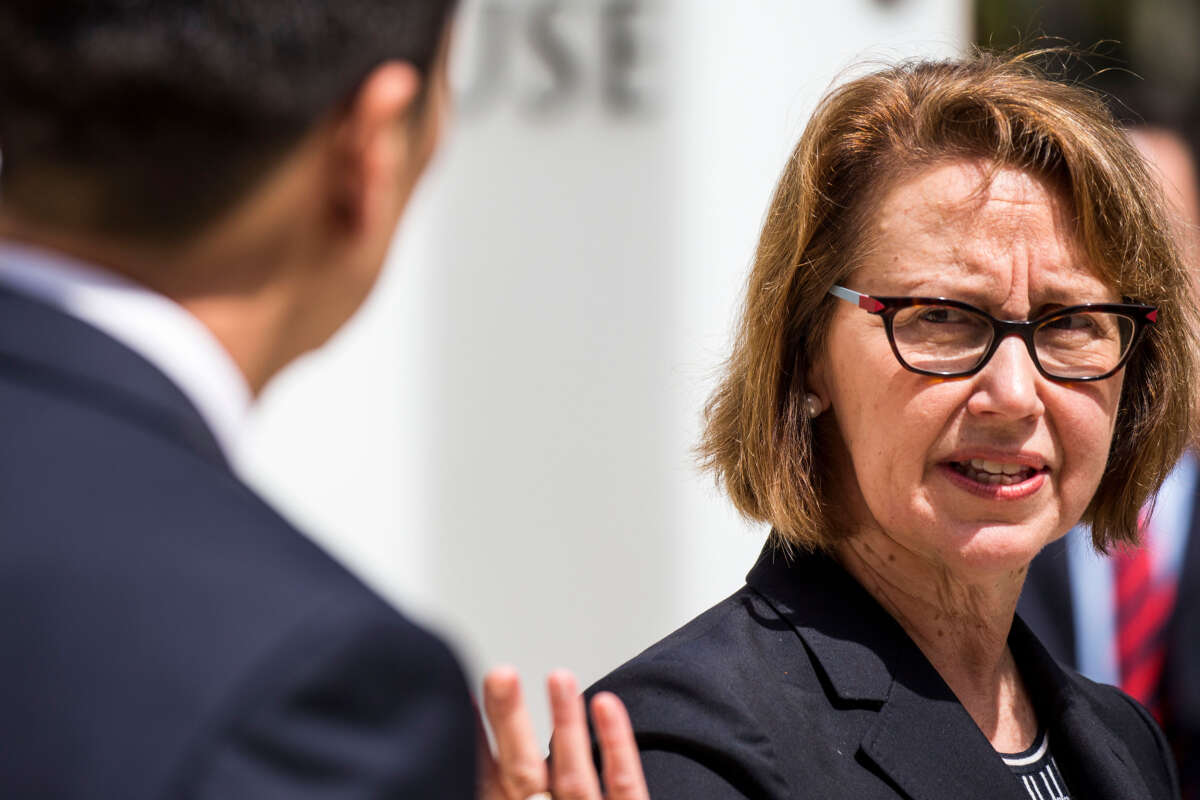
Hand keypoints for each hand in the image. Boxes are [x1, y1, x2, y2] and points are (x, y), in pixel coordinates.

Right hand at [478, 666, 648, 799]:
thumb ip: (516, 789)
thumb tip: (491, 775)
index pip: (491, 781)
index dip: (477, 740)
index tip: (466, 698)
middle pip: (522, 771)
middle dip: (509, 721)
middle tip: (500, 676)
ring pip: (573, 775)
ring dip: (564, 722)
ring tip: (559, 677)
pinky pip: (625, 786)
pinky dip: (617, 744)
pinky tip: (606, 705)